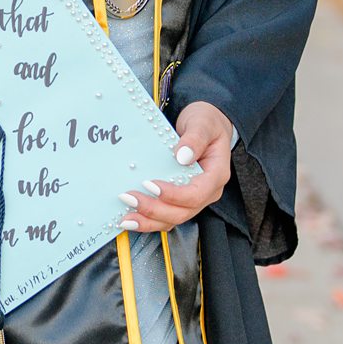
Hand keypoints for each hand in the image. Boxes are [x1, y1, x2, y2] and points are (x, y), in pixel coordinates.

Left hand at [116, 101, 234, 233]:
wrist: (207, 124)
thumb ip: (195, 138)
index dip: (173, 194)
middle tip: (130, 198)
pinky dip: (149, 220)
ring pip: (173, 219)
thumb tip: (182, 156)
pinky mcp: (181, 199)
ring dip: (149, 221)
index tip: (150, 184)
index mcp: (216, 175)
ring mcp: (195, 198)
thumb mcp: (202, 123)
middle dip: (154, 210)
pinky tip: (131, 217)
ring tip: (126, 217)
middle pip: (182, 212)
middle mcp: (207, 191)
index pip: (196, 194)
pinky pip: (167, 216)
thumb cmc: (206, 122)